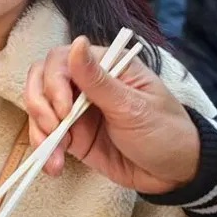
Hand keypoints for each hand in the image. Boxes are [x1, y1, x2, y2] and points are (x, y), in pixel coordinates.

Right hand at [24, 37, 200, 194]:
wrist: (176, 173)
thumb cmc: (165, 132)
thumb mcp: (133, 107)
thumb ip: (99, 80)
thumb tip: (77, 43)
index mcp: (106, 66)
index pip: (61, 60)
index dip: (54, 83)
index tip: (66, 111)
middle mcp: (86, 83)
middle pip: (42, 80)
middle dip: (41, 105)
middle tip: (55, 131)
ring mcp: (77, 110)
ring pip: (40, 109)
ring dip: (39, 131)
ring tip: (54, 155)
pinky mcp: (74, 136)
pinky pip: (48, 136)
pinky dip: (45, 149)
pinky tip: (54, 165)